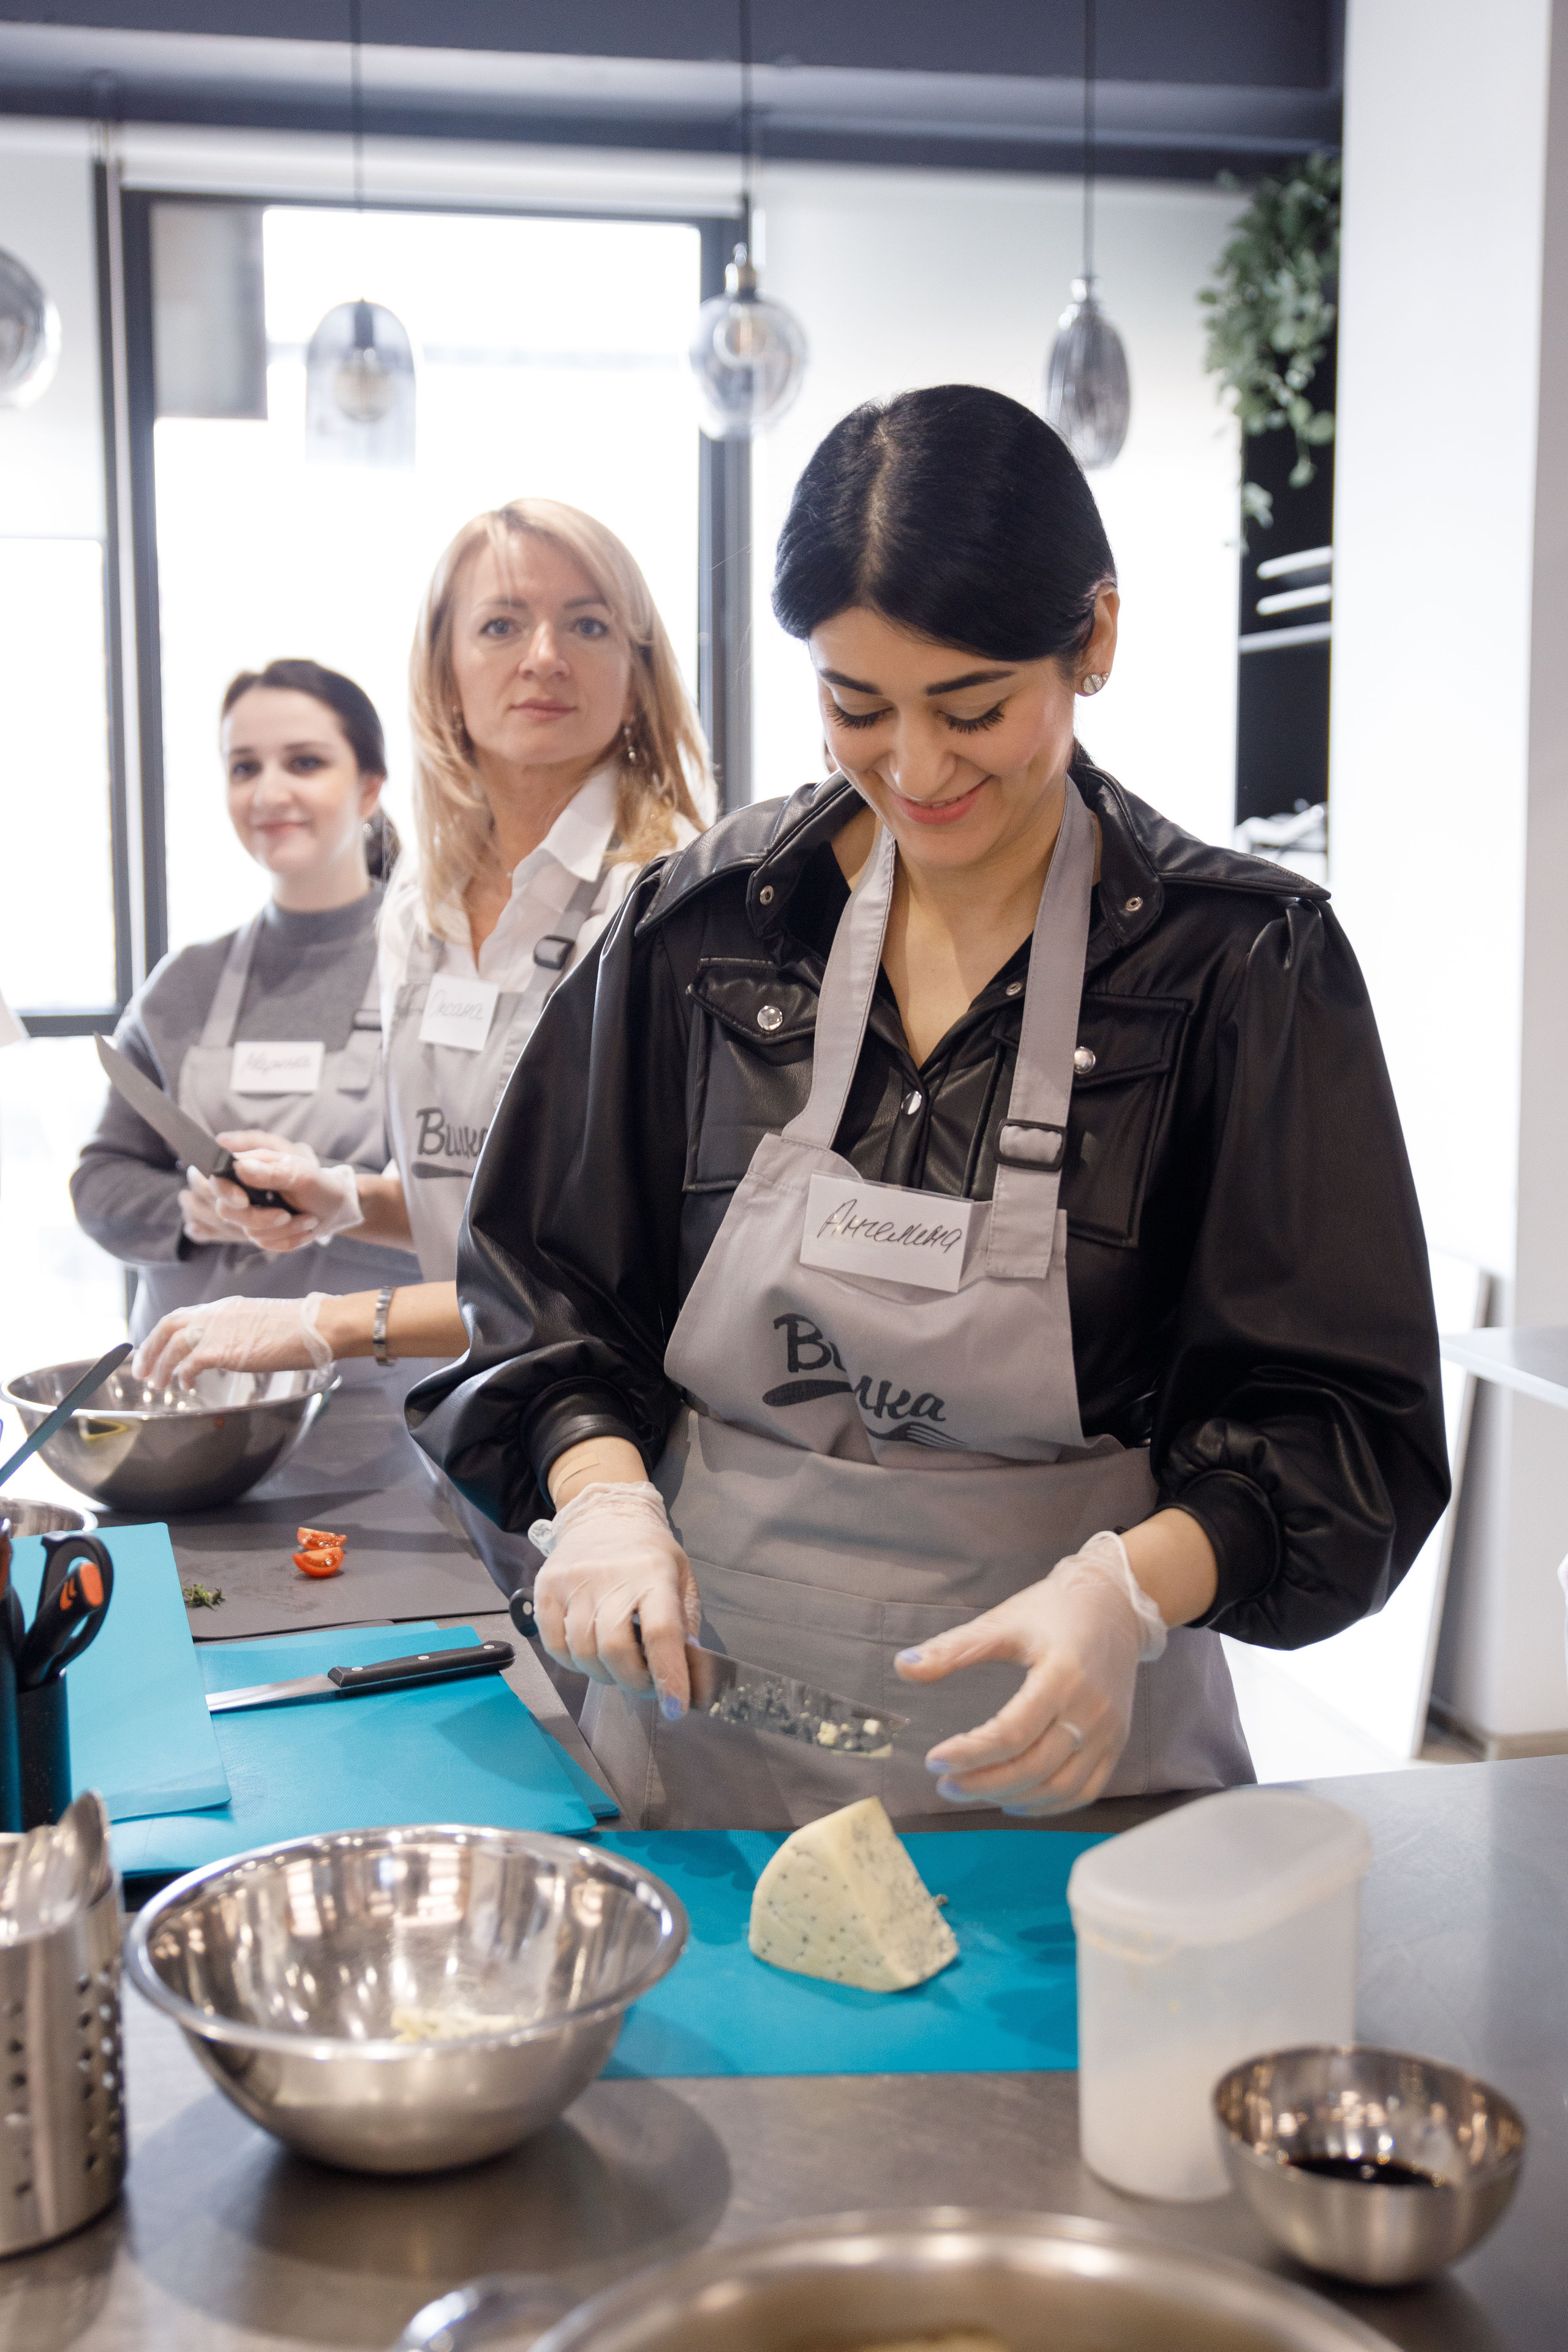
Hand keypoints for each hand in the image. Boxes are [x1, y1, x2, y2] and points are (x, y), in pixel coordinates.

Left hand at [132, 1292, 333, 1389]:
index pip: (183, 1315)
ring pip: (172, 1344)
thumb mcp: (262, 1323)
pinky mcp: (223, 1349)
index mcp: (226, 1307)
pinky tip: (186, 1386)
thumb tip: (236, 1348)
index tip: (155, 1349)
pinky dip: (183, 1375)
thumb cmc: (301, 1328)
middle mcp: (216, 1314)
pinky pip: (189, 1364)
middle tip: (141, 1370)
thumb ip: (241, 1331)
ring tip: (157, 1384)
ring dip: (160, 1366)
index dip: (163, 1333)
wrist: (316, 1326)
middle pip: (167, 1325)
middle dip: (149, 1348)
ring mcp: (217, 1330)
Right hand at [180, 1164, 319, 1251]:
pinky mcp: (262, 1233)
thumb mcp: (301, 1175)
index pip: (219, 1180)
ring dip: (285, 1230)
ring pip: (250, 1232)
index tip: (244, 1201)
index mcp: (250, 1169)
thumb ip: (271, 1172)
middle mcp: (245, 1192)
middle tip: (287, 1215)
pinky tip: (306, 1231)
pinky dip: (290, 1240)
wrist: (336, 1208)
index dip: (225, 1192)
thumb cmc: (319, 1185)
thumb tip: (241, 1167)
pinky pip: (266, 1244)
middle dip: (260, 1218)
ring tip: (309, 1219)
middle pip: (227, 1212)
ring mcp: (251, 1215)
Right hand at [527, 1481, 700, 1714]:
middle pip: (616, 1650)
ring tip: (619, 1666)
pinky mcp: (546, 1588)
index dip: (668, 1676)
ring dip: (605, 1675)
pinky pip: (555, 1646)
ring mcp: (573, 1582)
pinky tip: (591, 1654)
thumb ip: (686, 1622)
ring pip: (583, 1654)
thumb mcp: (681, 1577)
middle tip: (647, 1686)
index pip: (662, 1632)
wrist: (603, 1515)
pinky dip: (574, 1663)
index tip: (675, 1708)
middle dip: (634, 1682)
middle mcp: (611, 1577)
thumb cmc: (649, 1552)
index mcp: (654, 1573)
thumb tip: (688, 1670)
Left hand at [895, 1532, 1167, 1815]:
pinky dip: (1050, 1805)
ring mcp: (1109, 1730)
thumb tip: (902, 1666)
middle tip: (945, 1785)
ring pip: (1061, 1788)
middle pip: (1035, 1767)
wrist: (1118, 1602)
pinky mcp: (1116, 1741)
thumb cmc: (1056, 1609)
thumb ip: (953, 1649)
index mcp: (1062, 1676)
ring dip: (1013, 1798)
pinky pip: (1086, 1790)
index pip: (1011, 1733)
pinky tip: (1015, 1801)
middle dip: (984, 1784)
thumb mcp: (1002, 1622)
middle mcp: (1091, 1710)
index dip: (970, 1753)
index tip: (934, 1761)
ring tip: (973, 1792)